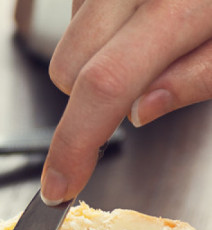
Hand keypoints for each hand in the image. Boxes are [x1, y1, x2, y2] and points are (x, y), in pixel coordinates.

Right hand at [41, 0, 211, 203]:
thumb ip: (202, 76)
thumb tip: (143, 110)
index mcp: (176, 5)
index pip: (102, 87)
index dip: (73, 144)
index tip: (61, 183)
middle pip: (67, 68)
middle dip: (89, 98)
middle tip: (142, 91)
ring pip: (68, 39)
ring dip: (96, 59)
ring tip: (155, 41)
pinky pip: (80, 8)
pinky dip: (103, 26)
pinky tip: (143, 18)